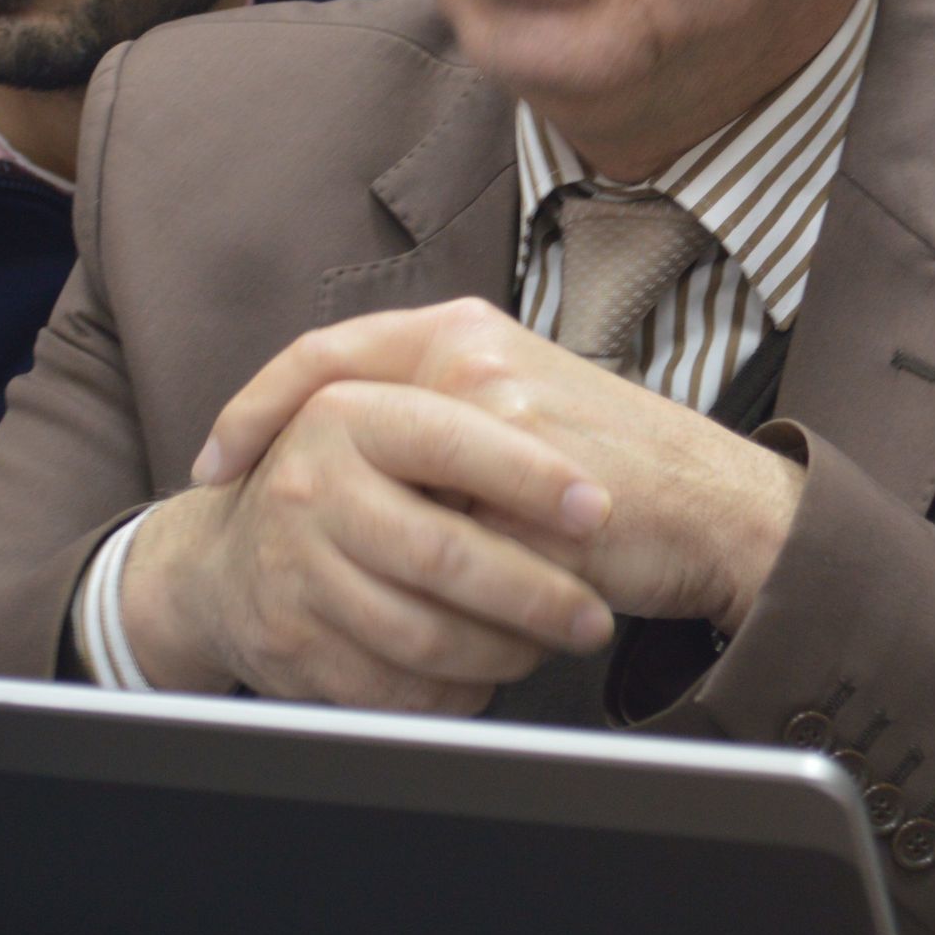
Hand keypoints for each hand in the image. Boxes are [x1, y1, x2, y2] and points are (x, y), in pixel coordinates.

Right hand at [117, 375, 617, 713]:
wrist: (224, 560)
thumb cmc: (341, 481)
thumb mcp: (385, 418)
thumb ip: (461, 419)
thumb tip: (572, 469)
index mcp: (344, 413)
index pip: (451, 441)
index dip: (530, 478)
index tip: (595, 511)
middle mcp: (309, 487)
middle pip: (444, 553)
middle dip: (536, 594)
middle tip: (593, 617)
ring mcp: (291, 571)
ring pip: (425, 634)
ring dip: (503, 651)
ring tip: (547, 645)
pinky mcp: (289, 644)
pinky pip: (393, 688)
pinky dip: (454, 692)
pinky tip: (485, 677)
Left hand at [190, 300, 805, 634]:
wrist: (719, 509)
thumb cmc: (619, 471)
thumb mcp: (521, 415)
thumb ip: (445, 419)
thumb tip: (349, 454)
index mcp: (465, 332)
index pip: (325, 352)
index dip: (255, 403)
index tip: (216, 458)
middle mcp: (474, 352)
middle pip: (327, 401)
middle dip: (266, 460)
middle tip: (232, 506)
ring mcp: (499, 409)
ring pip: (378, 476)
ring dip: (343, 527)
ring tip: (307, 570)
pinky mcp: (526, 477)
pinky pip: (437, 535)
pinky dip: (407, 574)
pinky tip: (391, 602)